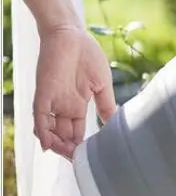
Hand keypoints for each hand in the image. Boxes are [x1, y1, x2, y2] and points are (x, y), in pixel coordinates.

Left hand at [34, 25, 116, 159]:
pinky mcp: (43, 94)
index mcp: (78, 105)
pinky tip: (50, 145)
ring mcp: (53, 101)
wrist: (71, 34)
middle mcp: (64, 106)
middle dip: (70, 150)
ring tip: (69, 156)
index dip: (82, 146)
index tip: (92, 159)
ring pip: (50, 131)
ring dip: (58, 146)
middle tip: (80, 162)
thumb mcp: (102, 85)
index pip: (77, 132)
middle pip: (64, 136)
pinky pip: (40, 118)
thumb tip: (115, 124)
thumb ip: (106, 105)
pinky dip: (43, 133)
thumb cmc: (87, 55)